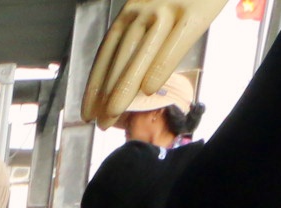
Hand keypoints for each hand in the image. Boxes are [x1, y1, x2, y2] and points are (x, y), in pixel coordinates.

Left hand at [82, 0, 227, 123]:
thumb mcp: (156, 4)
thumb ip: (144, 33)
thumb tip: (136, 72)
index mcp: (132, 10)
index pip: (108, 52)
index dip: (96, 82)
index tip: (87, 109)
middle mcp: (144, 10)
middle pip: (120, 58)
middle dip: (105, 93)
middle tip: (98, 123)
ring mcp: (167, 10)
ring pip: (140, 54)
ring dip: (124, 87)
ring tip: (113, 115)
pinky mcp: (193, 12)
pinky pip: (174, 43)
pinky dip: (160, 66)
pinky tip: (150, 90)